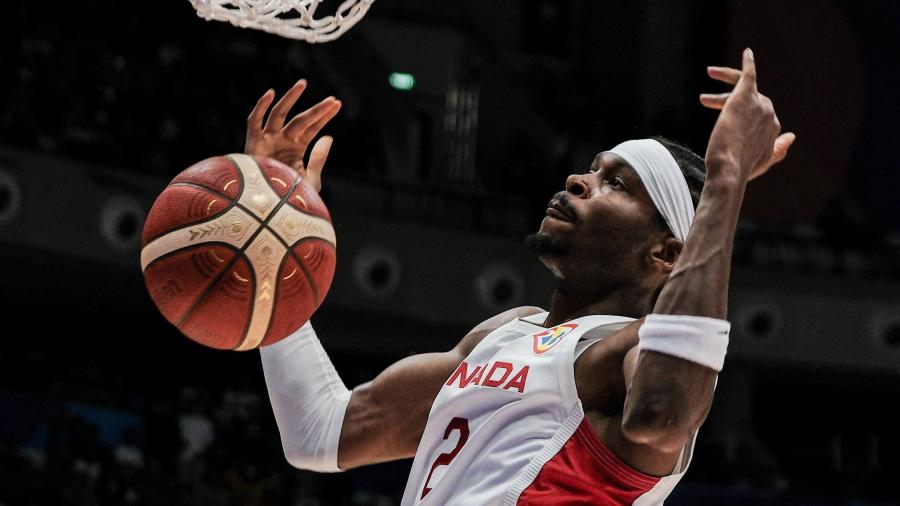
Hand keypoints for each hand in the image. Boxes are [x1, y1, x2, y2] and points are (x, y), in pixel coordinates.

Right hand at [245, 79, 341, 192]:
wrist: (270, 211)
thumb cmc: (289, 199)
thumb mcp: (310, 178)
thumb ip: (319, 157)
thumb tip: (329, 136)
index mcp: (296, 149)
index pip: (313, 128)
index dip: (324, 116)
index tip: (338, 104)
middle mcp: (282, 142)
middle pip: (302, 120)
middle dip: (317, 110)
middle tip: (332, 100)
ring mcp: (267, 141)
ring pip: (279, 114)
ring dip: (290, 98)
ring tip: (303, 84)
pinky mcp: (253, 144)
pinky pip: (254, 122)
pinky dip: (260, 108)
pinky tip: (271, 93)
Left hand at [700, 49, 795, 182]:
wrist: (729, 170)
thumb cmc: (740, 170)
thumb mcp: (762, 162)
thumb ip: (778, 149)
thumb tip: (792, 136)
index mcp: (773, 128)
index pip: (755, 114)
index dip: (736, 118)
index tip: (720, 126)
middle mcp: (770, 114)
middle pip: (749, 99)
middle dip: (724, 100)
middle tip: (705, 101)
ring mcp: (759, 105)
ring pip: (743, 85)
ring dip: (727, 77)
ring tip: (709, 72)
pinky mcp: (745, 97)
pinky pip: (749, 74)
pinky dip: (748, 63)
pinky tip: (747, 53)